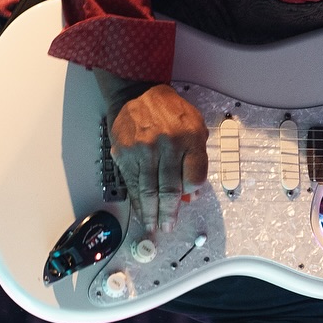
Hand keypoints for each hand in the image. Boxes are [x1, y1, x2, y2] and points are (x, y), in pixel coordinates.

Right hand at [107, 83, 208, 232]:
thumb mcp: (195, 127)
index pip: (195, 176)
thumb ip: (197, 158)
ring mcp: (144, 150)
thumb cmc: (171, 113)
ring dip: (152, 213)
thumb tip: (191, 193)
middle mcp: (168, 144)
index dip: (192, 192)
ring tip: (154, 226)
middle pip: (171, 188)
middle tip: (169, 227)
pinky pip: (133, 184)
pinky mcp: (125, 154)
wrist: (138, 95)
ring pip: (149, 191)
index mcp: (190, 137)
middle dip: (170, 212)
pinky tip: (141, 213)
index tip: (189, 200)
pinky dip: (137, 202)